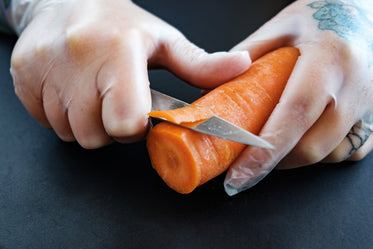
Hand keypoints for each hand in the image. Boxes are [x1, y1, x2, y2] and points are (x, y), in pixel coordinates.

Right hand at [10, 0, 250, 148]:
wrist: (67, 0)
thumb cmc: (120, 24)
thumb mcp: (164, 41)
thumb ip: (201, 63)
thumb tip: (241, 67)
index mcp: (117, 53)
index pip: (126, 121)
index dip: (134, 126)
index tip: (136, 112)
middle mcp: (76, 60)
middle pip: (94, 135)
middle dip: (109, 127)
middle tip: (113, 99)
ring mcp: (43, 70)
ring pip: (69, 132)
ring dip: (86, 121)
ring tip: (93, 91)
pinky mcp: (22, 77)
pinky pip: (45, 121)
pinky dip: (61, 114)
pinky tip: (71, 89)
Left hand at [224, 0, 372, 194]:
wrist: (363, 11)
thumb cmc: (320, 15)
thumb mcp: (279, 27)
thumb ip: (246, 57)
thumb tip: (215, 90)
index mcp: (328, 60)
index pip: (293, 117)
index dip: (263, 153)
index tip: (238, 176)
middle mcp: (354, 85)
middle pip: (311, 148)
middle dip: (275, 163)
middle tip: (248, 161)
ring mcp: (370, 102)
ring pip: (330, 155)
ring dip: (297, 157)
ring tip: (274, 143)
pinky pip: (349, 150)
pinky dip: (322, 152)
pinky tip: (304, 137)